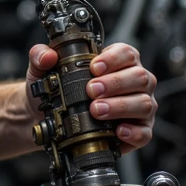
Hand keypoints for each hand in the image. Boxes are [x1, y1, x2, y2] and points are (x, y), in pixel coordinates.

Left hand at [26, 41, 157, 152]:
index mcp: (119, 63)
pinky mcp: (138, 131)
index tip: (94, 67)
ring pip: (144, 103)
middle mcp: (134, 84)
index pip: (127, 53)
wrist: (50, 121)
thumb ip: (40, 57)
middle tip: (92, 91)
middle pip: (139, 77)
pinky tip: (117, 131)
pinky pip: (144, 132)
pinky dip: (133, 132)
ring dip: (120, 106)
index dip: (113, 59)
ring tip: (96, 110)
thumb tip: (47, 56)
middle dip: (115, 83)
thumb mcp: (43, 73)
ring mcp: (139, 107)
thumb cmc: (56, 93)